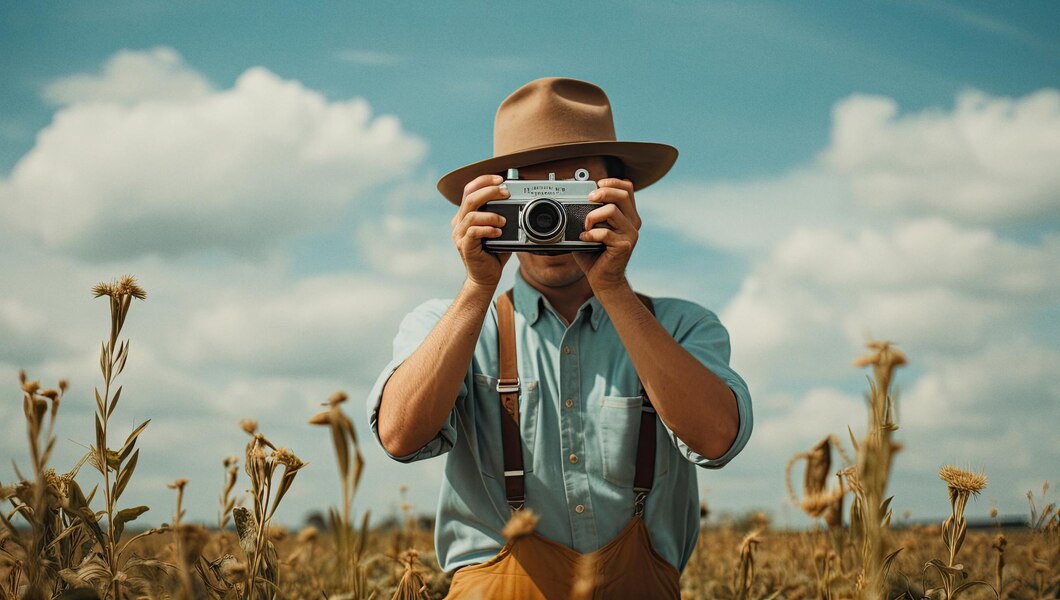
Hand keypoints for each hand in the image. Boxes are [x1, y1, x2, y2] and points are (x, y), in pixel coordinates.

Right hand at [451, 174, 511, 288]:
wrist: (485, 277)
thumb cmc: (493, 254)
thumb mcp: (500, 230)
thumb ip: (503, 216)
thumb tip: (518, 202)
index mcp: (466, 215)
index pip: (470, 189)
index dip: (484, 180)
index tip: (501, 179)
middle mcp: (460, 223)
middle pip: (470, 197)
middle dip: (489, 191)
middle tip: (505, 193)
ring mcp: (460, 234)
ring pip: (471, 214)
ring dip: (491, 214)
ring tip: (503, 221)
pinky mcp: (464, 246)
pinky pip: (473, 231)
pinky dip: (488, 229)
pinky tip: (498, 232)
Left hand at [573, 178, 639, 291]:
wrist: (603, 279)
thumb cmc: (595, 254)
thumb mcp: (592, 228)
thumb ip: (589, 213)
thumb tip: (573, 198)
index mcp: (627, 215)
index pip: (627, 188)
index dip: (613, 182)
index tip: (597, 183)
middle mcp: (632, 222)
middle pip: (622, 195)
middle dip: (602, 192)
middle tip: (589, 198)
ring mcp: (630, 234)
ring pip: (612, 211)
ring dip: (592, 216)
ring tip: (585, 227)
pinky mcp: (624, 245)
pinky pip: (605, 232)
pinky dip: (590, 234)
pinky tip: (584, 239)